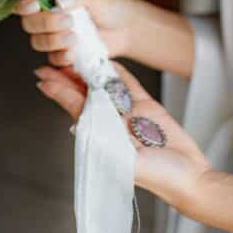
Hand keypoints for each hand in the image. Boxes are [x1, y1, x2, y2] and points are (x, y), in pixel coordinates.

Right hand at [13, 0, 135, 66]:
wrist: (127, 29)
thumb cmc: (112, 6)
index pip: (28, 0)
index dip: (24, 4)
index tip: (33, 6)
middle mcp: (49, 16)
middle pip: (29, 23)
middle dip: (45, 23)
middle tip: (68, 21)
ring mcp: (55, 35)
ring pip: (38, 42)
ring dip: (53, 41)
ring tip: (75, 38)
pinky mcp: (63, 53)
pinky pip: (52, 59)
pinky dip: (60, 57)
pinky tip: (73, 53)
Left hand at [34, 60, 211, 212]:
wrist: (189, 178)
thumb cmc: (159, 178)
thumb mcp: (127, 164)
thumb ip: (105, 146)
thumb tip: (78, 127)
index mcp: (103, 137)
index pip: (76, 109)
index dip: (60, 93)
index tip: (42, 79)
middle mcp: (112, 123)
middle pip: (86, 94)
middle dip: (68, 78)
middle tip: (50, 61)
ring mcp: (130, 114)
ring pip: (106, 86)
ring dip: (90, 71)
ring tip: (74, 54)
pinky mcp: (148, 107)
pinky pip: (130, 84)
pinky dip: (119, 72)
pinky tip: (109, 61)